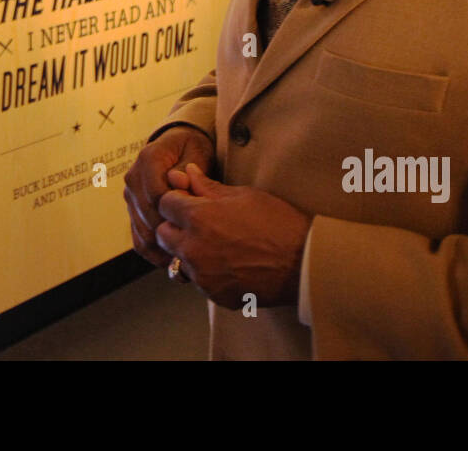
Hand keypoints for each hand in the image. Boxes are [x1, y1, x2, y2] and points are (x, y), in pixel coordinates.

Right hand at [123, 126, 213, 267]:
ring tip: (185, 258)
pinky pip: (137, 238)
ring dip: (161, 247)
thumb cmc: (191, 148)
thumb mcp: (197, 152)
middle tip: (193, 248)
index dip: (175, 213)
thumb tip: (178, 181)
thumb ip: (188, 169)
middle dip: (169, 233)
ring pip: (141, 230)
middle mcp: (134, 177)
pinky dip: (153, 251)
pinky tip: (171, 259)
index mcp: (149, 158)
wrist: (177, 147)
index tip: (194, 225)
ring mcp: (131, 195)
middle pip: (147, 215)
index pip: (157, 194)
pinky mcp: (132, 210)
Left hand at [156, 163, 310, 309]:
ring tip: (215, 244)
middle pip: (163, 234)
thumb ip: (208, 187)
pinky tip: (228, 263)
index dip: (177, 199)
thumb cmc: (278, 223)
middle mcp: (194, 248)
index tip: (190, 200)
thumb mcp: (244, 196)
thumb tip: (187, 172)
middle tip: (199, 222)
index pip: (165, 204)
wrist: (304, 263)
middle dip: (174, 225)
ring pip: (177, 260)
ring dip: (187, 251)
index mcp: (198, 218)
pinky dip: (205, 272)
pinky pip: (198, 281)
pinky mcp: (214, 295)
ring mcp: (203, 275)